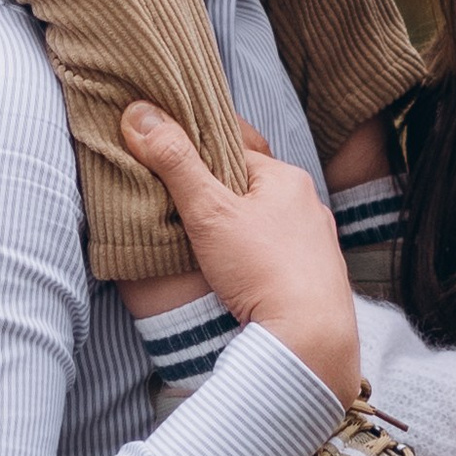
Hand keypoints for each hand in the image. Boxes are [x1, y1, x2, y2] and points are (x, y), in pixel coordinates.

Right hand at [120, 103, 363, 406]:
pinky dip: (257, 255)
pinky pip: (279, 253)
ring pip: (266, 221)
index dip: (196, 153)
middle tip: (180, 204)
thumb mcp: (209, 212)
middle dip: (217, 193)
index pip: (232, 150)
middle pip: (249, 186)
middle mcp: (308, 203)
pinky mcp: (317, 277)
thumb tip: (139, 112)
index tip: (166, 158)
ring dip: (239, 226)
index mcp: (286, 177)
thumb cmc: (262, 271)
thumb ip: (175, 163)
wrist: (310, 342)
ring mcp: (317, 242)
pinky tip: (239, 271)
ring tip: (206, 240)